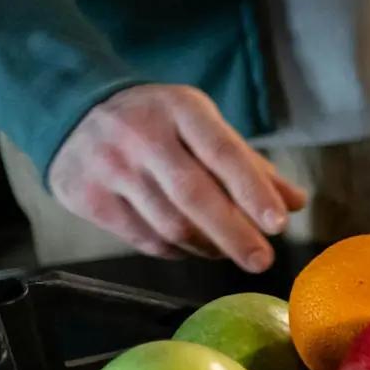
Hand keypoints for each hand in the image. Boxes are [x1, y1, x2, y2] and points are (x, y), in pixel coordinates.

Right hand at [48, 85, 305, 270]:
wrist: (74, 113)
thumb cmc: (159, 124)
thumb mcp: (203, 125)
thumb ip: (249, 164)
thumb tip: (296, 203)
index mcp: (179, 108)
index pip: (223, 152)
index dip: (253, 191)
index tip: (279, 224)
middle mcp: (140, 134)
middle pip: (194, 195)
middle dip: (234, 234)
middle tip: (262, 260)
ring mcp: (108, 166)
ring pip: (169, 224)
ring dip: (209, 246)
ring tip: (230, 251)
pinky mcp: (86, 196)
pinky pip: (144, 239)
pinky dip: (177, 250)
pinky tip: (193, 247)